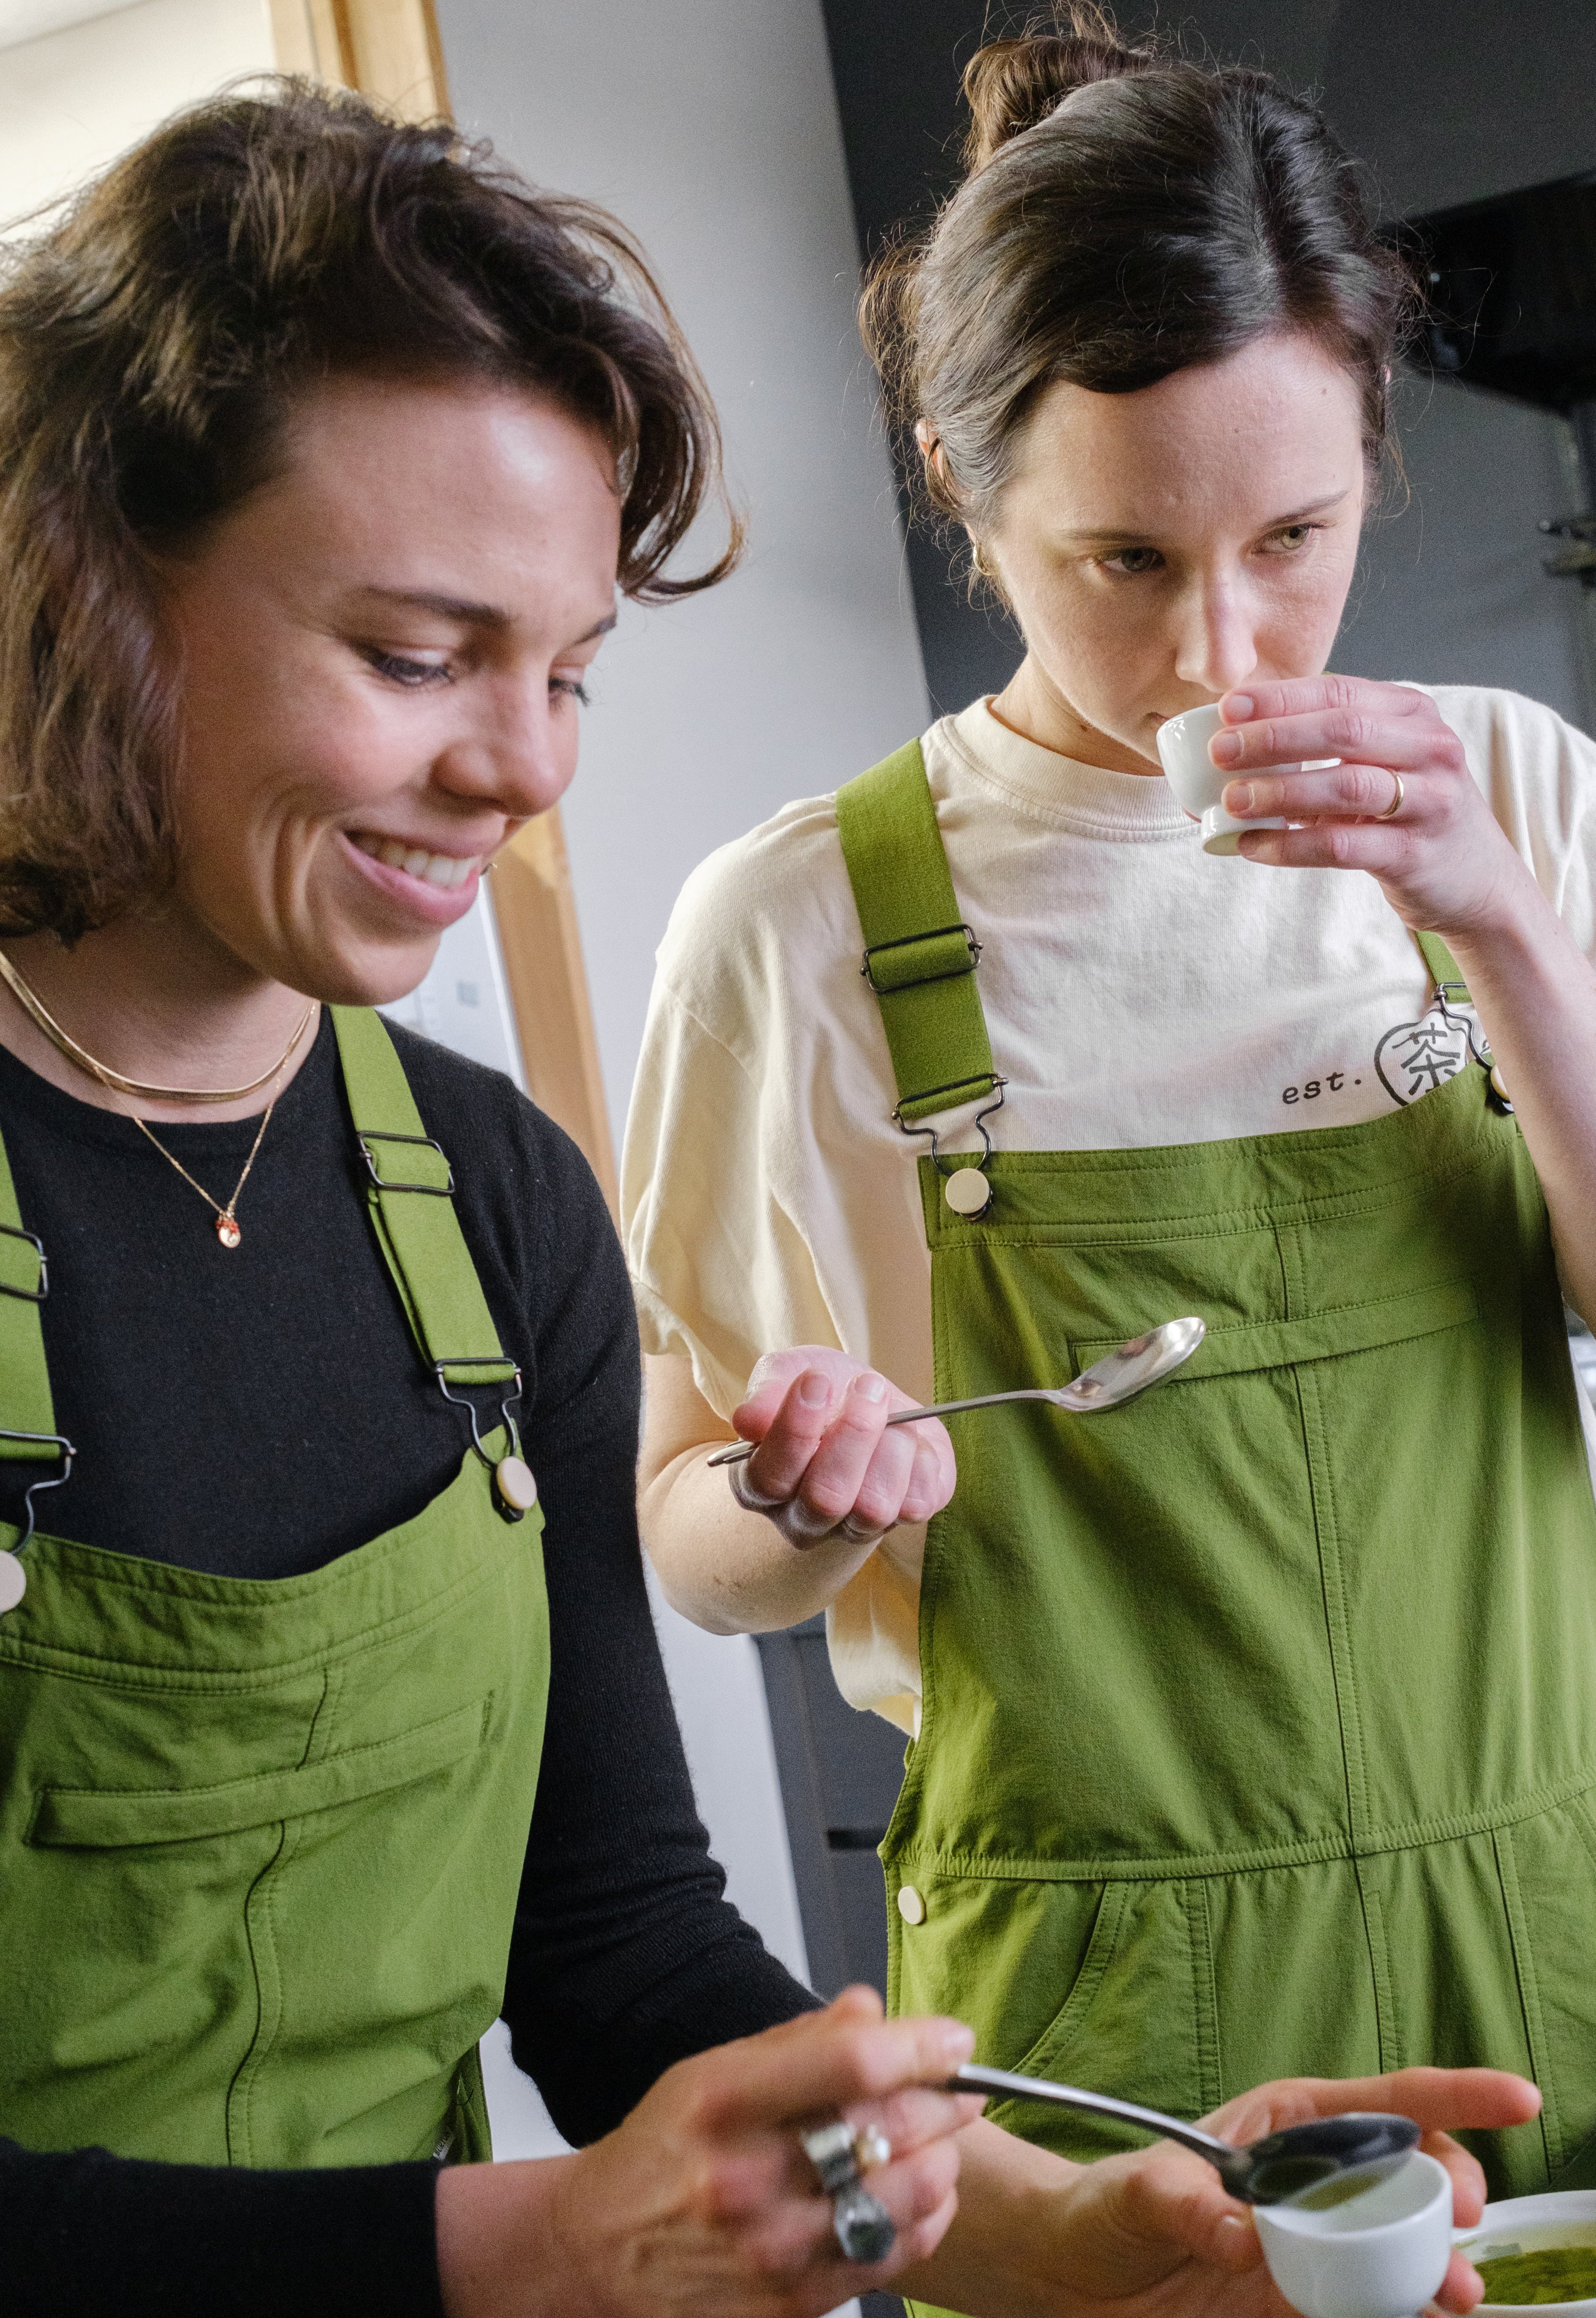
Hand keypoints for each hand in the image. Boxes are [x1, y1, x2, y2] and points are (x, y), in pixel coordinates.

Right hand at [437, 1987, 981, 2317]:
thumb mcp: (707, 2075)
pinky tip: (927, 2196)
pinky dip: (924, 2222)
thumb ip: (796, 2042)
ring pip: (903, 2200)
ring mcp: (771, 2251)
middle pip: (888, 2129)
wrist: (595, 2258)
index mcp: (722, 2103)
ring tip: (943, 2142)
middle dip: (945, 2100)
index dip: (918, 2043)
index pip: (848, 2062)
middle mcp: (747, 2179)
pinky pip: (888, 2259)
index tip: (953, 2037)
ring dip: (941, 2163)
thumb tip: (871, 2008)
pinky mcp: (790, 2305)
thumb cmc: (661, 2154)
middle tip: (963, 2086)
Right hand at [725, 1346, 954, 1552]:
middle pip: (825, 1498)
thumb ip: (768, 1390)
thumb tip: (749, 1421)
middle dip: (853, 1436)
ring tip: (896, 1413)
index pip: (770, 1476)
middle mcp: (804, 1518)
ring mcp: (854, 1528)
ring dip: (891, 1448)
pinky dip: (922, 1462)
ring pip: (872, 1508)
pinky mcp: (903, 1520)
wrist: (873, 1405)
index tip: (817, 1380)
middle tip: (868, 1386)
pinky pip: (917, 1504)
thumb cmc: (822, 1393)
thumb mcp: (791, 1374)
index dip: (795, 1430)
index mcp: (761, 1484)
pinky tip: (913, 1439)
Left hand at [1040, 2065, 1539, 2315]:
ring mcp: (1321, 2244)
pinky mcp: (1311, 2302)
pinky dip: (1407, 2311)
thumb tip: (1244, 2238)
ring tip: (1453, 2292)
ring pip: (1407, 2245)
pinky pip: (1376, 2303)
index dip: (1456, 2095)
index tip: (1516, 2097)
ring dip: (1441, 2266)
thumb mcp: (1137, 2194)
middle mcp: (1318, 2181)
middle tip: (1457, 2217)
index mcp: (1288, 2126)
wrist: (1082, 2278)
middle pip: (1414, 2172)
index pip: (1386, 2101)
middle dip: (1452, 2187)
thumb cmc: (1107, 2211)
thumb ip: (1185, 2205)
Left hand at [1210, 676, 1539, 940]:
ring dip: (1280, 791)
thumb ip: (1325, 747)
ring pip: (1346, 786)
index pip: (1339, 694)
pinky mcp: (1415, 854)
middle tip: (1221, 752)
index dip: (1280, 699)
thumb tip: (1234, 747)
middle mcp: (1429, 749)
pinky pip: (1342, 845)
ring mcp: (1429, 801)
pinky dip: (1290, 845)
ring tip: (1231, 800)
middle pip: (1343, 731)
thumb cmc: (1410, 812)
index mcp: (1412, 714)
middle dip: (1274, 738)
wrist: (1476, 880)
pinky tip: (1251, 846)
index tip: (1228, 708)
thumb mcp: (1382, 762)